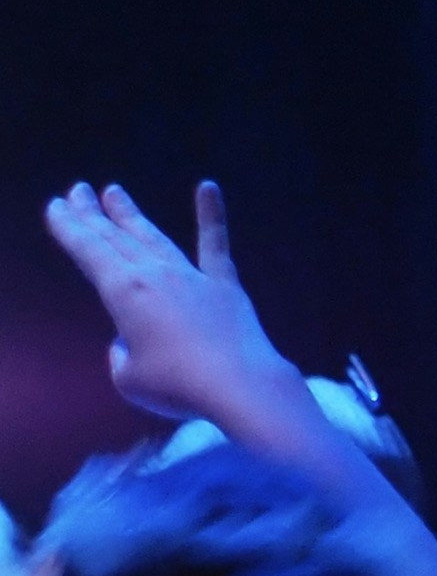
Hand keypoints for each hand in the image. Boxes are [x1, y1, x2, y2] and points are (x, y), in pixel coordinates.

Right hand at [43, 179, 299, 430]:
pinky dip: (212, 215)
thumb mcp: (129, 377)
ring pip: (153, 237)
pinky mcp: (226, 287)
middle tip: (77, 191)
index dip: (69, 227)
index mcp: (122, 291)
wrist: (240, 387)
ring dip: (130, 215)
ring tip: (114, 192)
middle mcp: (154, 274)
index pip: (87, 250)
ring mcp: (191, 277)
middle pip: (116, 238)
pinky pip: (216, 245)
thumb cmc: (178, 386)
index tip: (57, 207)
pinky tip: (208, 187)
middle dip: (93, 214)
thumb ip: (123, 353)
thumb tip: (135, 342)